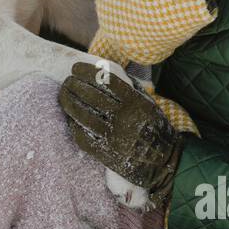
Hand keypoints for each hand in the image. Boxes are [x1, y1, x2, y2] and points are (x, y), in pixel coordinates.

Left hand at [59, 62, 182, 209]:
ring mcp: (114, 136)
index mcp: (136, 102)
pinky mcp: (107, 153)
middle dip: (74, 85)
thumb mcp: (148, 103)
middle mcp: (124, 118)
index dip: (86, 72)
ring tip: (63, 94)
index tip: (75, 68)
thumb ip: (129, 88)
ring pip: (84, 115)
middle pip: (91, 96)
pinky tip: (69, 117)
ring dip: (69, 103)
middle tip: (66, 81)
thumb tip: (104, 71)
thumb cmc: (155, 127)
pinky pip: (83, 136)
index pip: (105, 81)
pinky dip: (73, 125)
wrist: (165, 161)